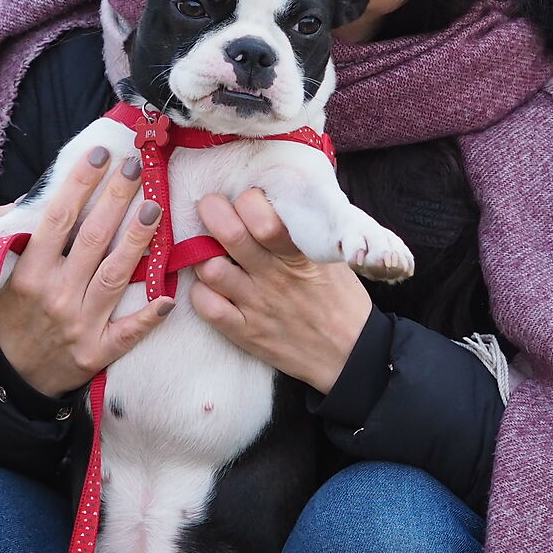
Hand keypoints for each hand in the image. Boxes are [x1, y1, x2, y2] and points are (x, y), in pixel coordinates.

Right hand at [0, 146, 172, 395]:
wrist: (9, 379)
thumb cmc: (6, 318)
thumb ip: (3, 235)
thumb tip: (22, 203)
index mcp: (28, 272)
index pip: (58, 218)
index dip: (80, 183)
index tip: (100, 154)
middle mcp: (55, 295)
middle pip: (93, 239)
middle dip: (116, 199)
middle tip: (136, 168)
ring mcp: (79, 325)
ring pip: (115, 275)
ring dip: (138, 240)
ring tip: (155, 207)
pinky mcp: (98, 352)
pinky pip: (129, 332)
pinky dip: (150, 315)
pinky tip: (170, 295)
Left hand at [186, 189, 374, 392]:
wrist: (351, 355)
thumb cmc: (342, 301)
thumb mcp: (332, 259)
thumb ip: (305, 232)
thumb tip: (280, 197)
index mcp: (300, 257)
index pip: (266, 221)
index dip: (249, 201)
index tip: (247, 199)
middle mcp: (275, 279)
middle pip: (232, 235)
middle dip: (213, 211)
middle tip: (210, 206)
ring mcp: (257, 307)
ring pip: (211, 269)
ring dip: (203, 254)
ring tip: (209, 249)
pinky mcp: (246, 333)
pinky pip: (208, 308)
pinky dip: (200, 292)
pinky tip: (209, 286)